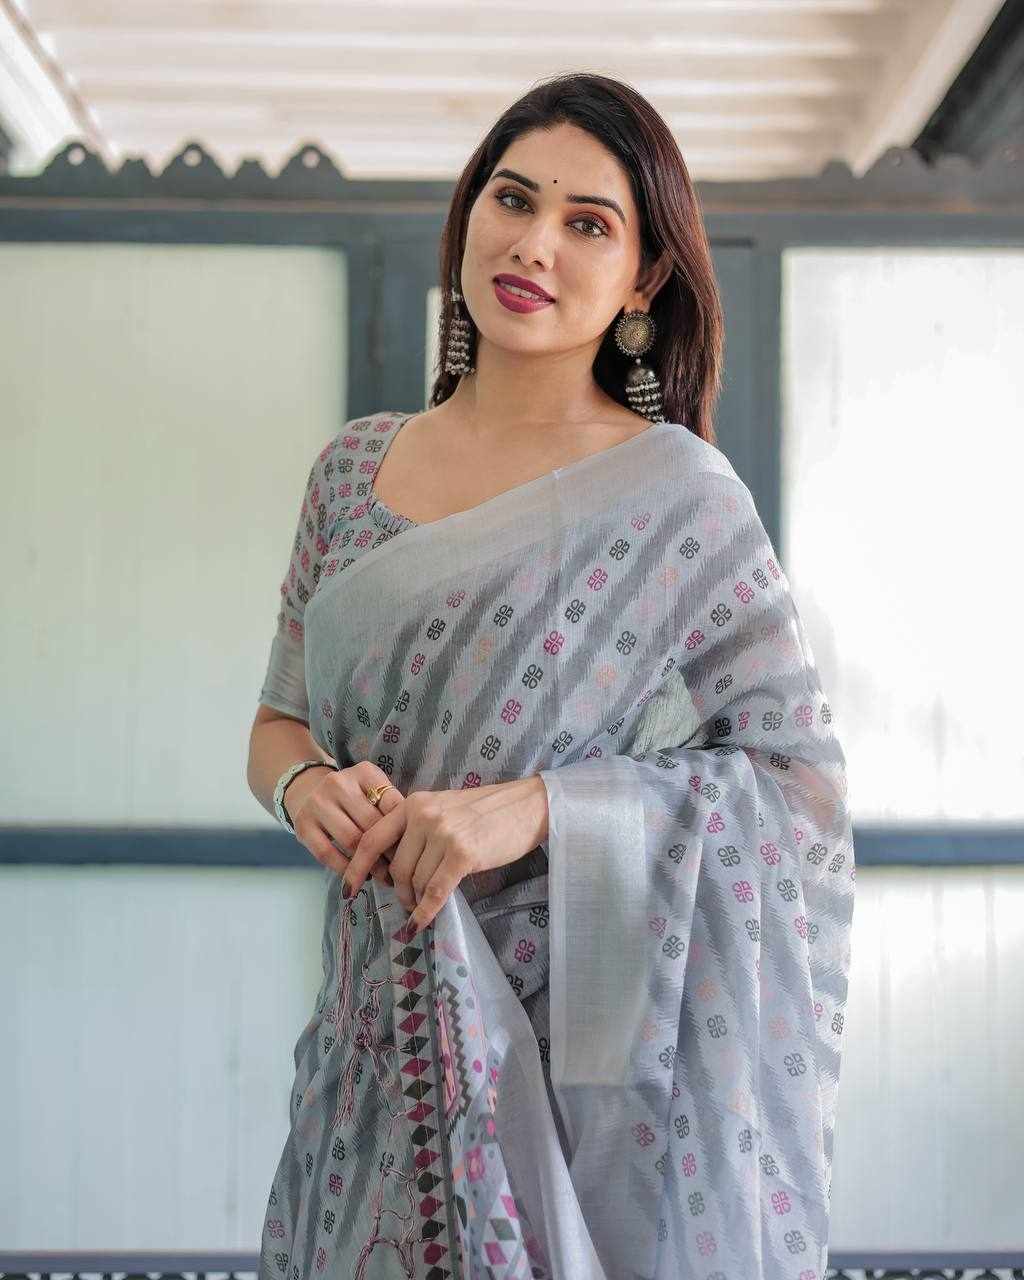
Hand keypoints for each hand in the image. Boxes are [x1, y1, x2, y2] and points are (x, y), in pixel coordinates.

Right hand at [285, 760, 401, 886]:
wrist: (308, 790)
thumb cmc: (352, 795)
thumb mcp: (374, 789)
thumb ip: (392, 807)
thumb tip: (413, 841)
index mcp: (364, 772)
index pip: (392, 803)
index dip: (405, 830)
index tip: (413, 849)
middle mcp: (338, 783)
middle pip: (372, 824)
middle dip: (389, 851)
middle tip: (401, 869)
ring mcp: (318, 803)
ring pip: (351, 840)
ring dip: (369, 864)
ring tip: (382, 876)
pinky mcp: (303, 826)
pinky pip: (328, 854)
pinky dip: (345, 868)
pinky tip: (357, 875)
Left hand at [343, 775, 549, 934]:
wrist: (526, 807)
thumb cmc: (485, 812)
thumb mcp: (442, 809)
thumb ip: (416, 830)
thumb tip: (393, 866)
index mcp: (414, 803)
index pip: (372, 838)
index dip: (356, 867)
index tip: (348, 889)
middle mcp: (424, 816)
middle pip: (395, 868)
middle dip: (399, 891)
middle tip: (407, 901)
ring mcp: (443, 834)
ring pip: (415, 881)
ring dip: (415, 901)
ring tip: (422, 906)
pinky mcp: (463, 855)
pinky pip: (435, 892)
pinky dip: (425, 912)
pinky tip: (421, 923)